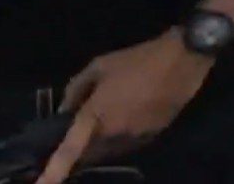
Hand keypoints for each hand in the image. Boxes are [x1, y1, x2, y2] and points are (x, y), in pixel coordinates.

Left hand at [36, 29, 212, 183]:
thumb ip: (76, 88)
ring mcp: (133, 139)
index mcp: (95, 116)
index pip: (69, 151)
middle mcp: (112, 135)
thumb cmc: (138, 60)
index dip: (52, 174)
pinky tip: (128, 117)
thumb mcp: (100, 65)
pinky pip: (127, 145)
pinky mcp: (151, 137)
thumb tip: (64, 109)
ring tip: (108, 120)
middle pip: (88, 155)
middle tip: (79, 133)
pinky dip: (120, 138)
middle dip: (79, 150)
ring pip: (108, 152)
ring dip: (100, 144)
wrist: (182, 62)